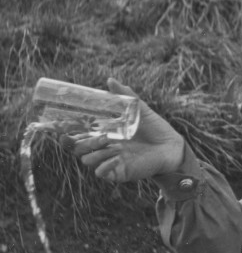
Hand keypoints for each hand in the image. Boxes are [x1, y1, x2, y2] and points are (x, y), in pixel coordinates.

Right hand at [62, 78, 186, 183]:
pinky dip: (104, 166)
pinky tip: (116, 157)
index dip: (64, 134)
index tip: (59, 127)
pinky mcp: (118, 172)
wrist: (171, 145)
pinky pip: (102, 173)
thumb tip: (110, 80)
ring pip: (87, 160)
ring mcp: (109, 161)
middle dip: (77, 142)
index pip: (76, 136)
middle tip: (91, 132)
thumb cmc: (154, 128)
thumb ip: (125, 96)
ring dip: (93, 150)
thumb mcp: (139, 110)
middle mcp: (102, 149)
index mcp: (102, 134)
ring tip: (107, 140)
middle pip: (77, 149)